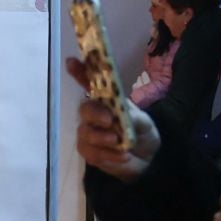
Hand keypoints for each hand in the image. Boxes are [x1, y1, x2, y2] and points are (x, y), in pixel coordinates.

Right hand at [68, 58, 159, 182]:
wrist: (149, 158)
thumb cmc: (143, 132)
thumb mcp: (144, 122)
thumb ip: (132, 117)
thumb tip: (119, 116)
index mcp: (106, 100)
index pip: (90, 83)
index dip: (79, 72)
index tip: (71, 62)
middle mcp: (94, 114)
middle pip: (84, 109)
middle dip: (95, 114)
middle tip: (109, 121)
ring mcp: (90, 133)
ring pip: (84, 133)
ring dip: (101, 138)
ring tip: (118, 143)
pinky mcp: (90, 152)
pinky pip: (91, 153)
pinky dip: (108, 156)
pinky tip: (123, 157)